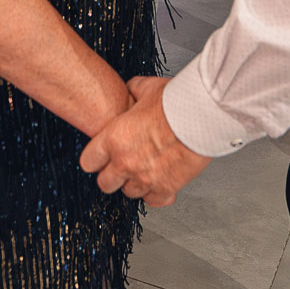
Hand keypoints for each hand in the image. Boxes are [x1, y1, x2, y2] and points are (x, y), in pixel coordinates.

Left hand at [80, 76, 210, 207]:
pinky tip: (160, 183)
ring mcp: (144, 178)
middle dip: (112, 176)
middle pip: (105, 183)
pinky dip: (156, 194)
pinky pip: (153, 201)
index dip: (96, 159)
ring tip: (145, 172)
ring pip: (129, 193)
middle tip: (122, 167)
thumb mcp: (148, 87)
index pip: (89, 161)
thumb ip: (134, 91)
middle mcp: (125, 162)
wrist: (201, 117)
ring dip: (135, 184)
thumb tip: (132, 89)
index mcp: (114, 138)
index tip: (101, 158)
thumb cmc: (176, 102)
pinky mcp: (165, 188)